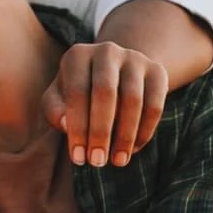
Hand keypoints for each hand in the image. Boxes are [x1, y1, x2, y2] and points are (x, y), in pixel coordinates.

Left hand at [42, 41, 168, 167]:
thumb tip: (66, 124)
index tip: (78, 158)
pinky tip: (133, 150)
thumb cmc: (79, 92)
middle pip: (106, 93)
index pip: (77, 93)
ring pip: (133, 100)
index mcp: (77, 55)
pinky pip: (155, 105)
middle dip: (101, 132)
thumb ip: (54, 110)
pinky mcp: (157, 71)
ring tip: (117, 161)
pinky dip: (144, 131)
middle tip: (98, 161)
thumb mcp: (59, 98)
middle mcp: (106, 51)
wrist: (115, 73)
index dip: (78, 128)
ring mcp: (134, 58)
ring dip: (125, 135)